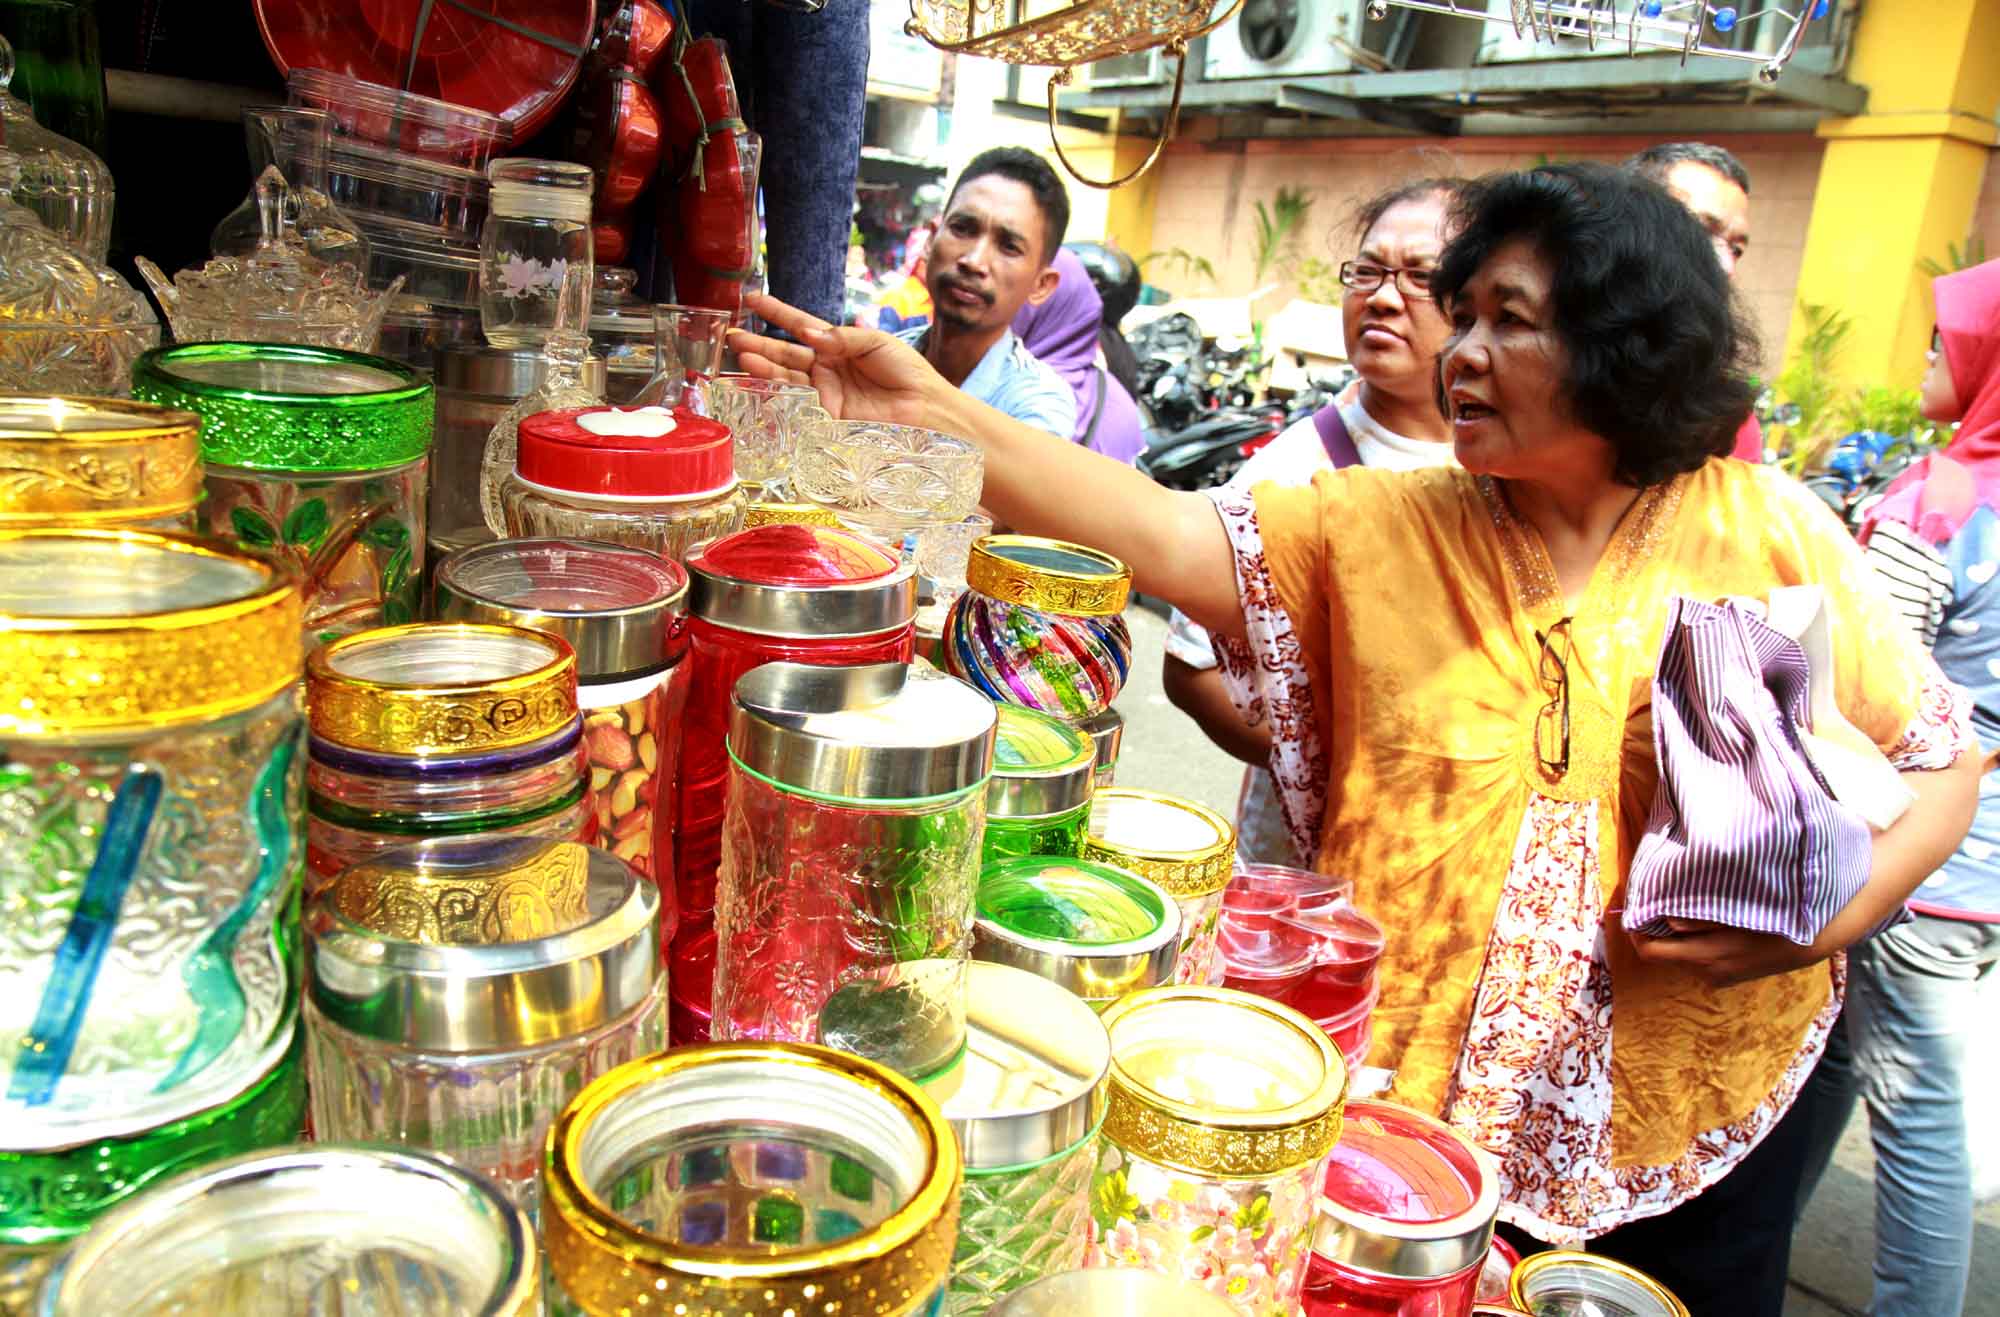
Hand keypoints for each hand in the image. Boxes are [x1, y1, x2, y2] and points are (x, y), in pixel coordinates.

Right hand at [729, 293, 936, 426]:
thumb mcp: (876, 342)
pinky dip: (779, 391)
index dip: (776, 313)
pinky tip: (762, 380)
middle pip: (786, 352)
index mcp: (839, 345)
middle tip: (732, 336)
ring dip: (763, 366)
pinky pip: (798, 402)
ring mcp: (825, 392)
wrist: (925, 408)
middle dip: (758, 344)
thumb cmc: (908, 371)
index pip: (800, 325)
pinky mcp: (827, 415)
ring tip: (741, 355)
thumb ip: (842, 337)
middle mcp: (827, 367)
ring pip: (787, 376)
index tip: (752, 299)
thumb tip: (809, 334)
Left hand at [1624, 915, 1826, 988]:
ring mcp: (1716, 978)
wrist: (1808, 944)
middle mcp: (1706, 972)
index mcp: (1704, 957)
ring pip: (1679, 956)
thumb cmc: (1771, 921)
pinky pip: (1696, 959)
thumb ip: (1698, 920)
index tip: (1632, 910)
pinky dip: (1691, 944)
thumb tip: (1664, 919)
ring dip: (1674, 937)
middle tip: (1649, 905)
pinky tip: (1701, 925)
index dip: (1636, 932)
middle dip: (1652, 932)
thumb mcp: (1733, 915)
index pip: (1651, 951)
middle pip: (1662, 954)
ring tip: (1676, 910)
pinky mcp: (1725, 977)